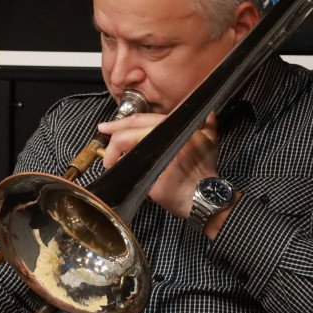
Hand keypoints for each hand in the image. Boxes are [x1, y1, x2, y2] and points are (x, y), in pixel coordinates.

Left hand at [98, 111, 220, 218]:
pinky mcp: (152, 173)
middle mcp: (167, 136)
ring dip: (115, 152)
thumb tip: (208, 115)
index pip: (143, 118)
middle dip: (112, 133)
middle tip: (103, 135)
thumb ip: (206, 125)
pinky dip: (120, 166)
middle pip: (130, 129)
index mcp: (177, 126)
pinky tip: (119, 169)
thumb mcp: (210, 142)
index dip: (122, 121)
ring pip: (125, 144)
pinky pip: (128, 166)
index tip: (108, 125)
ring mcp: (159, 154)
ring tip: (113, 159)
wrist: (206, 196)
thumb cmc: (205, 171)